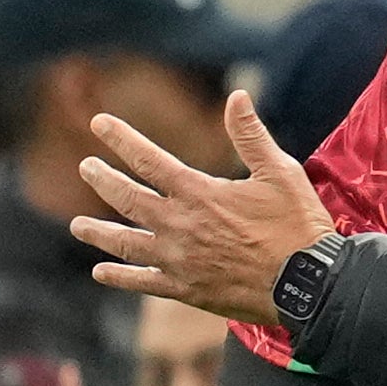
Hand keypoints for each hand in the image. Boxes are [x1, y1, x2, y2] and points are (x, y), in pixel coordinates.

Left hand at [72, 92, 331, 324]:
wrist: (308, 284)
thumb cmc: (298, 227)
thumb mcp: (281, 173)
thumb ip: (251, 135)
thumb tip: (237, 96)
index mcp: (199, 193)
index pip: (148, 159)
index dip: (121, 138)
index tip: (98, 123)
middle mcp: (179, 225)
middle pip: (127, 198)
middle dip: (103, 180)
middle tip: (86, 168)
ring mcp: (179, 260)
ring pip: (125, 242)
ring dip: (98, 233)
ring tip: (77, 226)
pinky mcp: (186, 289)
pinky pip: (143, 282)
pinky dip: (119, 277)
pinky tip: (102, 272)